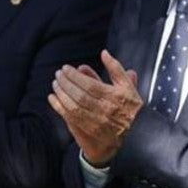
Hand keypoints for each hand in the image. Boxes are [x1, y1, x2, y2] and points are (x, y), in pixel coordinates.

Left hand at [48, 51, 141, 166]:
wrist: (135, 134)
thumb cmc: (130, 107)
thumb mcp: (128, 86)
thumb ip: (116, 69)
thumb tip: (104, 53)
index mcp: (115, 97)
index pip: (90, 85)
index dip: (75, 76)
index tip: (66, 68)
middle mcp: (106, 110)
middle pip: (80, 95)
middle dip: (66, 83)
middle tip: (58, 74)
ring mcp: (97, 122)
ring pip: (74, 106)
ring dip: (61, 94)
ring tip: (55, 83)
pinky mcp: (89, 130)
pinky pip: (71, 117)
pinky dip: (59, 107)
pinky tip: (52, 98)